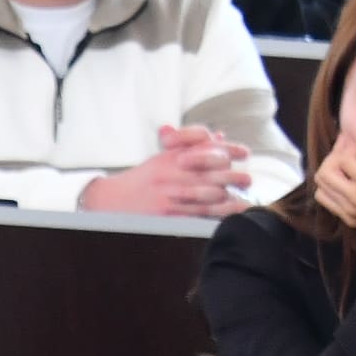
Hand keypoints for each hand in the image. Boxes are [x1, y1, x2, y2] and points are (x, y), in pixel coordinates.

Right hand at [78, 125, 249, 218]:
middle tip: (247, 180)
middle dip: (233, 175)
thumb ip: (192, 146)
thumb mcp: (163, 159)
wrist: (108, 202)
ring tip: (244, 202)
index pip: (205, 147)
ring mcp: (169, 194)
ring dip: (229, 199)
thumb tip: (221, 136)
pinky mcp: (166, 215)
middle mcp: (172, 172)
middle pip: (211, 170)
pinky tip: (227, 219)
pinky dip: (214, 217)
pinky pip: (196, 216)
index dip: (228, 149)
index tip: (244, 153)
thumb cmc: (139, 181)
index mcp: (172, 156)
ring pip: (208, 194)